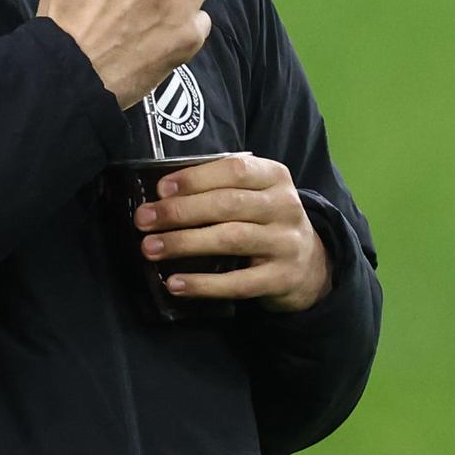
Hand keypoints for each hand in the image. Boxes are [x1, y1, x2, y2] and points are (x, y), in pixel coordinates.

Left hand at [132, 154, 331, 312]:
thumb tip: (162, 195)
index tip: (161, 189)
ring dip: (185, 243)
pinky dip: (204, 284)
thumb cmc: (265, 221)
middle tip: (144, 220)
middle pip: (228, 204)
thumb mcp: (255, 195)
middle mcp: (285, 206)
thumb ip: (220, 188)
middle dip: (180, 211)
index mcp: (275, 176)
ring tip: (150, 249)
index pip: (235, 169)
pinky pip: (238, 282)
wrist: (310, 265)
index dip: (195, 178)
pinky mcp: (282, 278)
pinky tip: (176, 283)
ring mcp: (286, 243)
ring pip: (231, 239)